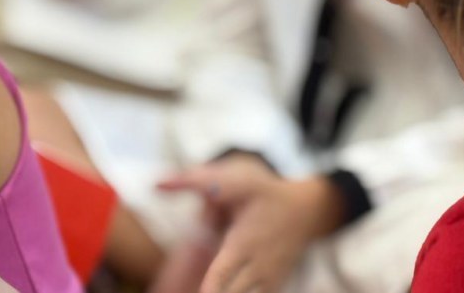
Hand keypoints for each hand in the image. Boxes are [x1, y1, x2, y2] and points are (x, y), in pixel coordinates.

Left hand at [157, 157, 343, 292]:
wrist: (307, 211)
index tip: (201, 292)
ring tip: (193, 290)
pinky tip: (217, 289)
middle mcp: (256, 268)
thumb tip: (156, 184)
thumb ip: (194, 182)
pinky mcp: (272, 288)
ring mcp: (266, 281)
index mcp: (244, 244)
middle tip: (182, 291)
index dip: (210, 289)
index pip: (222, 275)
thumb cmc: (265, 195)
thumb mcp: (234, 181)